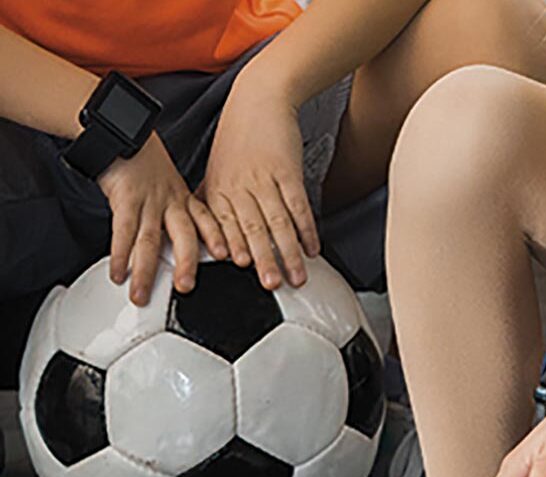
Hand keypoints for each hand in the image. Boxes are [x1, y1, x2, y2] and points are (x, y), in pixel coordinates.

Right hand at [98, 132, 224, 305]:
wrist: (122, 131)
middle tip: (186, 288)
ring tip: (141, 294)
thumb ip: (181, 213)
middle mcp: (171, 203)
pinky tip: (118, 272)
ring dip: (145, 271)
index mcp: (185, 201)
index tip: (229, 258)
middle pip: (184, 237)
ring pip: (150, 241)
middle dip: (186, 264)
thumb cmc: (146, 164)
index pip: (208, 222)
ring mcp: (148, 202)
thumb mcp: (173, 188)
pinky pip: (123, 231)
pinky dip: (119, 254)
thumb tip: (188, 242)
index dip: (218, 239)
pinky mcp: (125, 199)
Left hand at [200, 63, 320, 290]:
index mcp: (218, 189)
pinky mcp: (287, 170)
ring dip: (288, 252)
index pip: (225, 225)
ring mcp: (264, 178)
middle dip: (263, 259)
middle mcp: (239, 186)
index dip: (234, 248)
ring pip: (277, 222)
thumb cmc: (237, 136)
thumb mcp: (214, 169)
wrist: (260, 98)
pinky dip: (307, 228)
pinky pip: (298, 205)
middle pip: (252, 229)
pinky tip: (313, 247)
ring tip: (297, 275)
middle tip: (271, 284)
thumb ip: (211, 203)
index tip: (242, 270)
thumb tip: (207, 235)